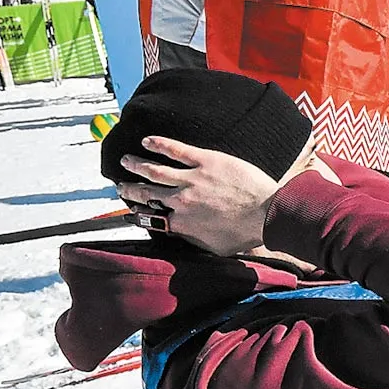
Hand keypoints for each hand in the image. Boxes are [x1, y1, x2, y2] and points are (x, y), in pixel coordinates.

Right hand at [115, 136, 287, 256]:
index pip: (152, 217)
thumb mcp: (214, 247)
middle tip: (121, 185)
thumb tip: (182, 236)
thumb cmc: (246, 233)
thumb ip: (194, 240)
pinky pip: (176, 150)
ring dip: (137, 165)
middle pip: (147, 193)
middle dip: (131, 189)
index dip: (138, 212)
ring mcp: (192, 179)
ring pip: (155, 170)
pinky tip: (148, 140)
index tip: (131, 209)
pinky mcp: (205, 161)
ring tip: (125, 161)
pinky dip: (159, 144)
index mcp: (182, 223)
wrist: (267, 214)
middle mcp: (181, 201)